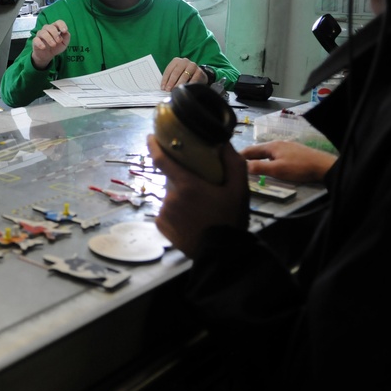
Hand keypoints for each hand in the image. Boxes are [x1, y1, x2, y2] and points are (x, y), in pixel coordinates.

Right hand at [30, 21, 69, 69]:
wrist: (47, 55)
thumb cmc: (56, 47)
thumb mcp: (64, 43)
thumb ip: (66, 37)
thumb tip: (66, 32)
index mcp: (55, 28)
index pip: (58, 22)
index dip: (62, 25)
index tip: (64, 31)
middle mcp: (47, 29)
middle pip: (50, 27)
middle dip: (55, 34)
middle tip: (59, 41)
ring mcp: (40, 34)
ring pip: (43, 32)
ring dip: (49, 39)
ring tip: (53, 45)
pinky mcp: (35, 41)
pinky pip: (36, 40)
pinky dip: (40, 43)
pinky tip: (43, 47)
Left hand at [147, 134, 248, 256]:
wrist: (220, 253)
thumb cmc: (229, 219)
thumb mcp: (239, 190)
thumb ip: (233, 163)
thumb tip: (223, 143)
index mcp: (186, 185)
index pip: (161, 160)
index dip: (154, 146)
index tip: (151, 137)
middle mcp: (170, 197)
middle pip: (172, 180)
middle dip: (182, 180)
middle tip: (200, 189)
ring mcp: (164, 212)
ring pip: (170, 197)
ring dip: (181, 198)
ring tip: (199, 210)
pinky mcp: (160, 225)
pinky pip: (167, 212)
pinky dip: (176, 212)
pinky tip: (191, 220)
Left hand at [160, 57, 206, 90]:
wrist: (198, 75)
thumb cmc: (184, 74)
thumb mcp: (176, 74)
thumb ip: (170, 79)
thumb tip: (164, 88)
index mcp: (176, 61)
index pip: (168, 70)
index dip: (165, 80)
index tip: (163, 88)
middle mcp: (184, 61)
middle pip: (176, 72)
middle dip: (171, 82)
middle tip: (168, 90)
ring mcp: (192, 65)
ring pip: (184, 75)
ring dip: (179, 84)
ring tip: (176, 90)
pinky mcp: (199, 71)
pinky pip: (193, 79)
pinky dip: (189, 85)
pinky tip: (186, 89)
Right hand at [241, 140, 335, 183]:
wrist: (323, 166)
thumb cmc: (299, 167)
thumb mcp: (278, 170)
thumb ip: (260, 168)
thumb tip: (243, 166)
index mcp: (271, 146)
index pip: (249, 150)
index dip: (239, 155)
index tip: (229, 160)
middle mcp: (277, 143)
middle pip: (257, 150)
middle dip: (247, 157)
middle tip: (236, 165)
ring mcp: (285, 147)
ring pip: (266, 152)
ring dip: (256, 158)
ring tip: (249, 166)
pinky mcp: (292, 152)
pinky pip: (274, 154)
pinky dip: (266, 159)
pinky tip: (267, 165)